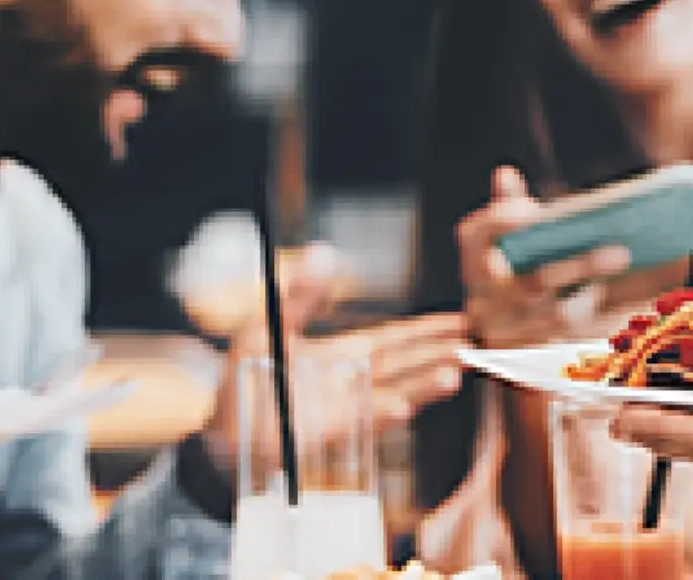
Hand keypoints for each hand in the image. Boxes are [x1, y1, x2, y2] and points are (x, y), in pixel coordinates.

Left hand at [200, 247, 467, 477]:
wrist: (217, 439)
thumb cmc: (243, 382)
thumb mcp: (271, 327)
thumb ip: (302, 297)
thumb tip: (325, 252)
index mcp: (342, 356)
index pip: (395, 342)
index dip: (427, 332)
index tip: (461, 322)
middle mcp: (351, 385)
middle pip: (405, 367)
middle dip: (439, 355)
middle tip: (475, 343)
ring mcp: (344, 412)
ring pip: (394, 394)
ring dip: (423, 385)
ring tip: (454, 373)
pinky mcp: (327, 437)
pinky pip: (361, 424)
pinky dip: (383, 415)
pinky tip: (404, 405)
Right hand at [457, 166, 629, 348]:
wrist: (497, 338)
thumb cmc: (507, 275)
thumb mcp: (501, 244)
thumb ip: (505, 209)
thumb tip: (505, 173)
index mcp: (473, 262)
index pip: (475, 236)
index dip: (499, 221)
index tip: (533, 210)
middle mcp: (482, 300)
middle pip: (533, 282)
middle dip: (580, 266)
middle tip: (622, 252)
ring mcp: (504, 334)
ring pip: (558, 316)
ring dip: (594, 295)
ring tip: (620, 271)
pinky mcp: (529, 360)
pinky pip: (570, 341)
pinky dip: (594, 319)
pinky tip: (612, 298)